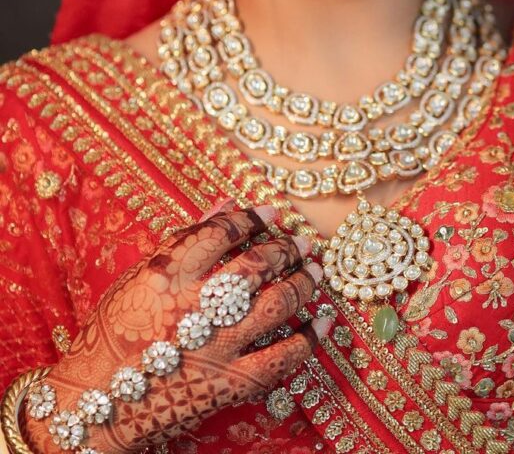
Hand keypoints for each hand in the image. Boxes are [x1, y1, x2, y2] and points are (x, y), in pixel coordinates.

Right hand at [24, 205, 326, 453]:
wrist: (93, 405)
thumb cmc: (113, 334)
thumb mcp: (139, 278)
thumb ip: (185, 239)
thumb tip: (226, 203)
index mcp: (168, 275)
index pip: (223, 232)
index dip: (253, 217)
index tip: (272, 212)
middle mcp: (196, 307)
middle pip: (257, 264)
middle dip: (286, 247)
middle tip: (301, 240)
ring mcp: (217, 346)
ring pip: (278, 303)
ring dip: (304, 282)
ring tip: (316, 269)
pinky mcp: (229, 384)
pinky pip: (283, 358)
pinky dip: (310, 337)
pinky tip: (325, 319)